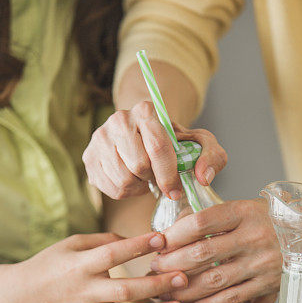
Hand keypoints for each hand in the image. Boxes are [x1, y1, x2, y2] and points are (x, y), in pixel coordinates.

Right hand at [6, 232, 187, 302]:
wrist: (16, 299)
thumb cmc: (47, 266)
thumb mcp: (68, 245)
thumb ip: (102, 241)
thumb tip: (136, 240)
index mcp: (79, 265)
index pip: (112, 254)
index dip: (137, 246)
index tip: (162, 239)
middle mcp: (84, 291)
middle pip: (125, 289)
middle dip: (156, 284)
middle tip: (182, 278)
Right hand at [83, 102, 226, 200]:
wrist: (144, 138)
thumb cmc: (175, 143)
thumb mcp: (200, 144)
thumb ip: (213, 157)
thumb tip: (203, 177)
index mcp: (146, 110)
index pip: (157, 146)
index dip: (169, 174)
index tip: (176, 190)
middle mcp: (118, 119)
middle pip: (139, 165)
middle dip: (153, 178)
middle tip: (157, 176)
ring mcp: (99, 138)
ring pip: (123, 180)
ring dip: (140, 187)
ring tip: (145, 177)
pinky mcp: (88, 158)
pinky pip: (110, 189)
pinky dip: (126, 192)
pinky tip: (132, 180)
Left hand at [150, 199, 281, 302]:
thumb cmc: (269, 220)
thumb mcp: (245, 208)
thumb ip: (213, 219)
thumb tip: (173, 233)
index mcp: (245, 212)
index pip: (200, 222)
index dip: (174, 234)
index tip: (158, 242)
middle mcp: (254, 237)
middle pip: (202, 253)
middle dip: (172, 263)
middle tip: (156, 267)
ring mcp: (261, 263)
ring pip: (213, 280)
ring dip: (183, 288)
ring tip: (165, 289)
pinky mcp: (267, 285)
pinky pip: (230, 298)